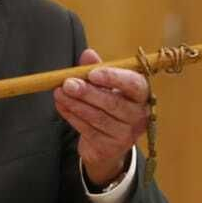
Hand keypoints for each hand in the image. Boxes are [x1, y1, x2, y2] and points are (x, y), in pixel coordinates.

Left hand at [52, 47, 148, 187]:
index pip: (134, 85)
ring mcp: (126, 134)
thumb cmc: (109, 106)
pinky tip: (61, 106)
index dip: (113, 78)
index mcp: (141, 95)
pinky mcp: (110, 148)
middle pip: (114, 103)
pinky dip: (72, 116)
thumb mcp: (104, 85)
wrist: (108, 144)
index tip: (92, 74)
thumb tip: (88, 54)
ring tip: (59, 93)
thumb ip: (96, 69)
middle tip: (68, 83)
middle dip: (88, 92)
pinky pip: (88, 130)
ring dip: (75, 104)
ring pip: (98, 117)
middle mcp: (139, 116)